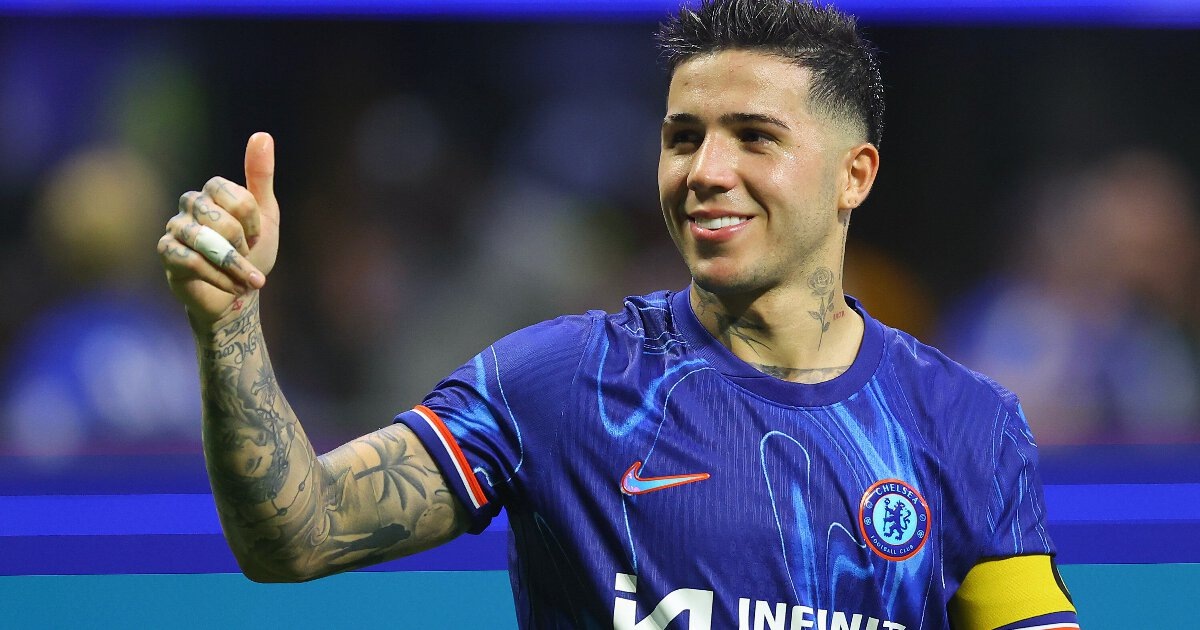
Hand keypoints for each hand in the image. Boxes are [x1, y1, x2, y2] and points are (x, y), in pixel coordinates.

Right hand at [159, 132, 280, 328]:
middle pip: (219, 218)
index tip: (257, 236)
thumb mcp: (266, 215)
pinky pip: (190, 260)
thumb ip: (261, 176)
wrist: (239, 292)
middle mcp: (190, 204)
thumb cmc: (252, 251)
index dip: (253, 221)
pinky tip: (235, 288)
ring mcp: (175, 227)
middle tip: (249, 257)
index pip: (236, 196)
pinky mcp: (167, 253)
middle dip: (241, 244)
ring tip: (248, 280)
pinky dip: (218, 277)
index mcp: (213, 191)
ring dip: (233, 265)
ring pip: (203, 240)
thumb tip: (262, 135)